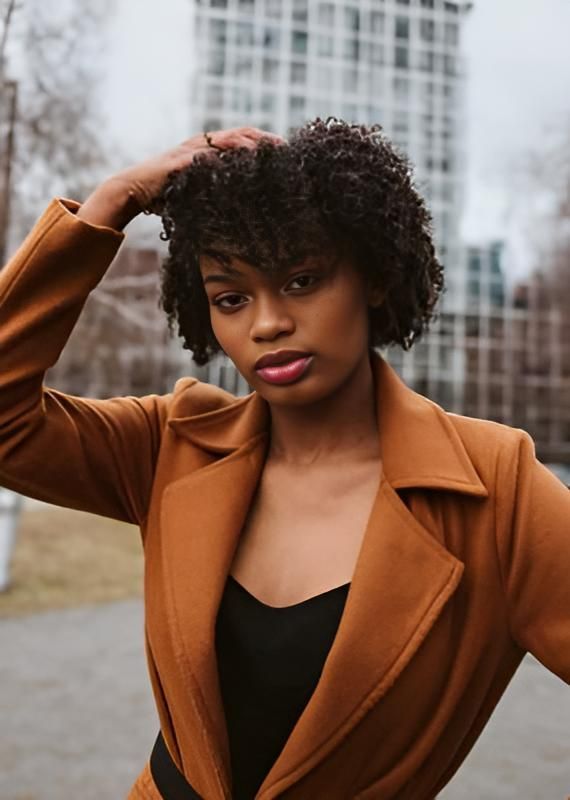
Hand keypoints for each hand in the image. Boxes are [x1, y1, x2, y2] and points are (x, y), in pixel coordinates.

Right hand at [77, 126, 285, 229]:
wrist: (133, 191)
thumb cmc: (165, 194)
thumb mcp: (197, 190)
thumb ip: (215, 190)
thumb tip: (242, 206)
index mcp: (207, 149)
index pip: (242, 139)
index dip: (264, 142)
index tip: (285, 152)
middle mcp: (201, 144)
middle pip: (240, 133)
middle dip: (264, 139)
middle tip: (286, 149)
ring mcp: (191, 149)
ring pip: (227, 140)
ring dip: (251, 144)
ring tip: (270, 151)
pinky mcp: (181, 161)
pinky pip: (207, 156)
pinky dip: (224, 157)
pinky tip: (240, 162)